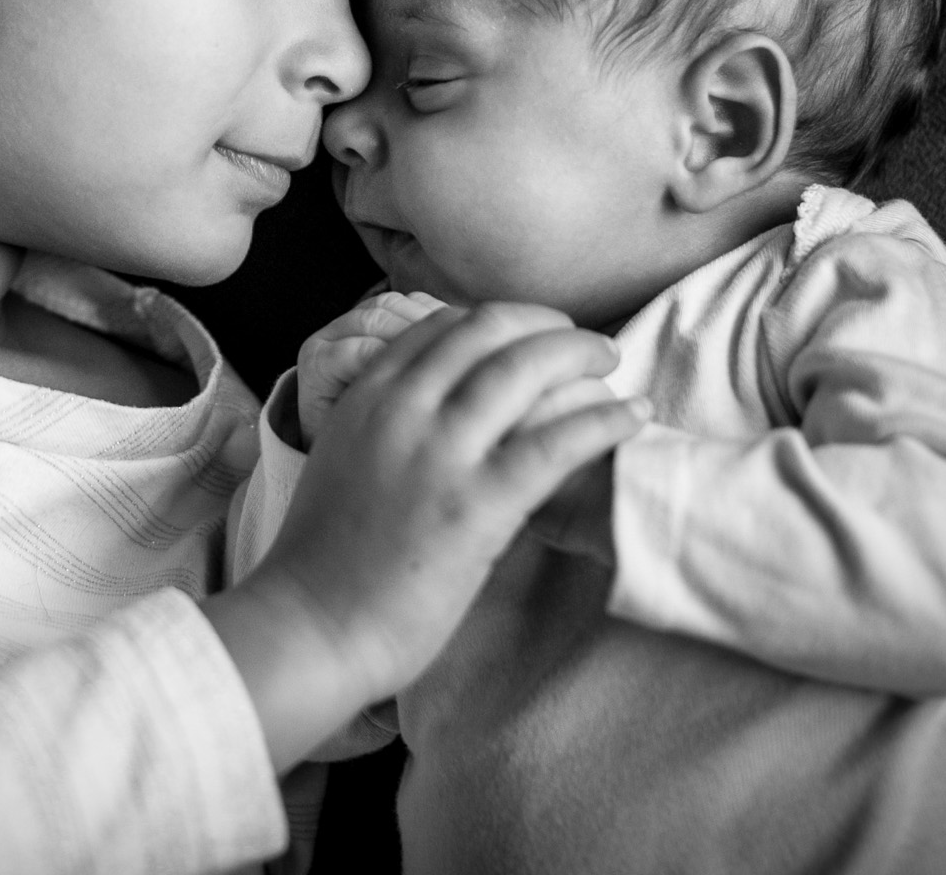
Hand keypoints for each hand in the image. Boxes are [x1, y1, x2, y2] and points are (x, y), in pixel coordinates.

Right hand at [206, 301, 646, 768]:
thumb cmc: (324, 561)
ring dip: (579, 356)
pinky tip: (633, 418)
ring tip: (612, 364)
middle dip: (547, 325)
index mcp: (367, 398)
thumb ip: (384, 426)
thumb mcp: (341, 460)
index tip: (531, 333)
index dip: (498, 320)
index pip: (441, 325)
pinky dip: (603, 421)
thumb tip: (436, 416)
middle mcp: (402, 410)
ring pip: (525, 369)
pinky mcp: (477, 505)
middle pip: (489, 330)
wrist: (311, 626)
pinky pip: (555, 443)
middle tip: (583, 343)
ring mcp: (440, 454)